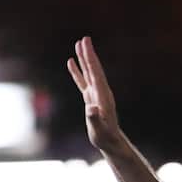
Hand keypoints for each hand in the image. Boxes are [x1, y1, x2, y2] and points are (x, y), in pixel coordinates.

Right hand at [67, 37, 127, 155]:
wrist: (110, 142)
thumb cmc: (105, 137)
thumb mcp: (99, 130)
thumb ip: (95, 119)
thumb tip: (91, 108)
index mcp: (103, 96)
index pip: (95, 73)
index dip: (90, 58)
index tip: (86, 45)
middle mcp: (101, 92)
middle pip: (93, 69)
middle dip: (88, 54)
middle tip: (85, 39)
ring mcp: (96, 94)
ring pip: (89, 73)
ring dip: (84, 59)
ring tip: (79, 44)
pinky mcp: (91, 98)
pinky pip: (83, 81)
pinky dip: (77, 72)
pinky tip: (71, 62)